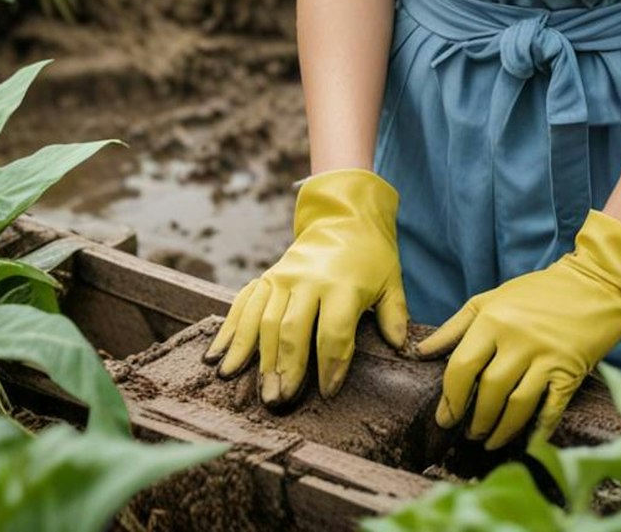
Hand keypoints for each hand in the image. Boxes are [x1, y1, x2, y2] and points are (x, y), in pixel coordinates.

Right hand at [203, 167, 407, 407]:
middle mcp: (308, 279)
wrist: (345, 216)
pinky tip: (219, 358)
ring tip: (257, 393)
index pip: (333, 332)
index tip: (329, 391)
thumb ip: (394, 315)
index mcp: (342, 284)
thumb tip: (400, 347)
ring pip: (265, 321)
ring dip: (258, 359)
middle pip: (292, 330)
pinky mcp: (267, 276)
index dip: (331, 365)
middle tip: (281, 403)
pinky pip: (244, 304)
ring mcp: (283, 276)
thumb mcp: (390, 280)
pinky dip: (231, 331)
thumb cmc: (371, 255)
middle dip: (287, 369)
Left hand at [415, 209, 620, 450]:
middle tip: (469, 433)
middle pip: (488, 391)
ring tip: (490, 440)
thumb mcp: (493, 299)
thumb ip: (456, 326)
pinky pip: (549, 409)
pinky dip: (538, 431)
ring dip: (500, 430)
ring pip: (516, 406)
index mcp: (493, 319)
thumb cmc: (540, 291)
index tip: (446, 417)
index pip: (461, 367)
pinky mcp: (570, 371)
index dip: (450, 398)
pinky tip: (527, 443)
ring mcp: (545, 356)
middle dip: (475, 420)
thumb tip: (421, 352)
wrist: (595, 283)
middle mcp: (517, 339)